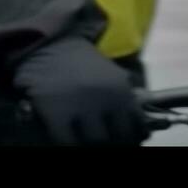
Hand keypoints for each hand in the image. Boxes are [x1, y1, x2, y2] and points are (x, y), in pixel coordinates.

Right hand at [13, 36, 148, 146]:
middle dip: (110, 140)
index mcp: (122, 91)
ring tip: (84, 137)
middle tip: (102, 138)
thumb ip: (126, 99)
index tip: (122, 139)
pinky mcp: (56, 114)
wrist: (48, 45)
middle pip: (115, 138)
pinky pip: (67, 141)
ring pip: (93, 142)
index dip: (130, 137)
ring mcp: (81, 108)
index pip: (136, 128)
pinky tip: (67, 136)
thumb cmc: (82, 62)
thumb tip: (139, 130)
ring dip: (90, 142)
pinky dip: (68, 142)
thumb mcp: (113, 75)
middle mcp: (106, 100)